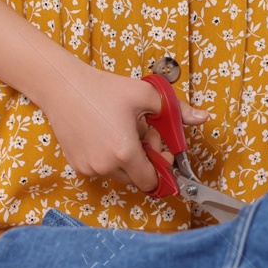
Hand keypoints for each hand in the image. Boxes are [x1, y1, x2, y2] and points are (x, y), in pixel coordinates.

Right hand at [39, 65, 210, 192]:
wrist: (63, 87)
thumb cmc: (103, 89)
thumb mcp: (145, 95)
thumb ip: (177, 110)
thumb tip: (204, 117)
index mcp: (125, 152)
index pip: (151, 181)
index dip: (161, 168)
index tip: (160, 150)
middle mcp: (106, 166)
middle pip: (137, 178)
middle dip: (145, 159)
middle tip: (142, 132)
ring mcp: (89, 168)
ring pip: (119, 174)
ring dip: (126, 158)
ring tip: (122, 129)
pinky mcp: (76, 165)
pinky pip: (101, 169)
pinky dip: (108, 157)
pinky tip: (105, 133)